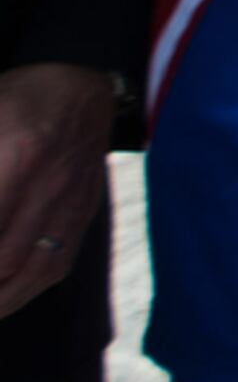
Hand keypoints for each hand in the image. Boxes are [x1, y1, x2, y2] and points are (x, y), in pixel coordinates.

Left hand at [0, 63, 116, 318]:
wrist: (83, 81)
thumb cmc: (20, 97)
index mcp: (18, 154)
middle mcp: (50, 184)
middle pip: (5, 258)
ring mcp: (73, 201)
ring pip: (34, 271)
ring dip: (0, 300)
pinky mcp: (85, 210)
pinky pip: (59, 263)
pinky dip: (26, 289)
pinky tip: (4, 299)